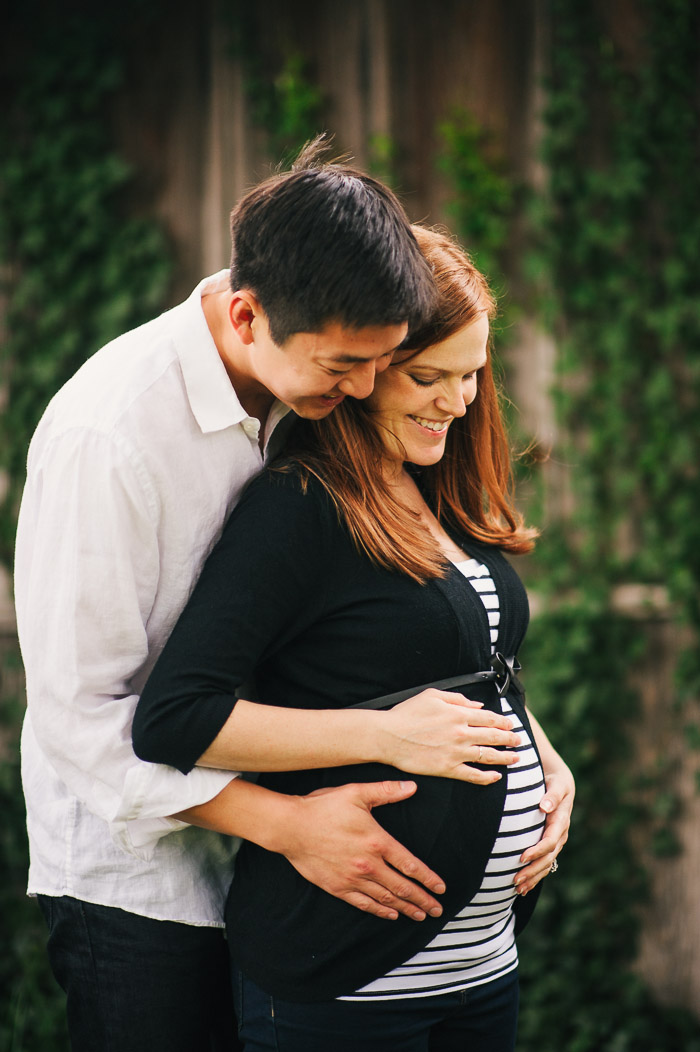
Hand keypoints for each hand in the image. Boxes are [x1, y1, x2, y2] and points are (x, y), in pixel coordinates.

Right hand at [280, 780, 446, 921]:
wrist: (291, 827)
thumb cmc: (323, 807)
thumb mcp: (356, 793)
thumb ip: (386, 791)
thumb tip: (412, 787)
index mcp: (377, 841)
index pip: (410, 865)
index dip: (428, 878)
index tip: (440, 888)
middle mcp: (368, 864)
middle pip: (402, 887)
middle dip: (422, 900)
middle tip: (436, 910)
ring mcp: (352, 879)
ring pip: (385, 898)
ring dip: (405, 908)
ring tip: (419, 915)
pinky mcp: (337, 887)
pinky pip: (364, 904)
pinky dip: (380, 911)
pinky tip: (390, 914)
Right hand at [381, 690, 520, 783]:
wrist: (389, 736)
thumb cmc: (407, 713)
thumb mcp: (432, 696)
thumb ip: (457, 699)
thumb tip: (477, 706)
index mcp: (458, 714)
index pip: (489, 718)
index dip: (503, 721)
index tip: (511, 724)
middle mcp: (461, 733)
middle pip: (493, 736)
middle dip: (509, 739)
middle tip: (518, 741)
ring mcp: (456, 753)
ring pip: (488, 756)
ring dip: (505, 757)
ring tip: (515, 758)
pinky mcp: (448, 769)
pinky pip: (472, 775)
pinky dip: (487, 777)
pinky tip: (495, 777)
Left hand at [514, 765, 574, 895]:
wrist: (560, 782)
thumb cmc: (555, 780)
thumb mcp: (557, 783)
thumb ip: (552, 795)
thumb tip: (545, 806)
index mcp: (561, 820)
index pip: (550, 840)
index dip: (537, 850)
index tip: (521, 857)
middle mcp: (560, 834)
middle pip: (548, 857)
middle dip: (532, 870)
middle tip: (515, 880)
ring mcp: (557, 841)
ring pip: (547, 864)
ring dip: (533, 877)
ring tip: (517, 889)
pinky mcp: (551, 844)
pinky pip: (545, 863)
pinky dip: (535, 876)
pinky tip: (524, 887)